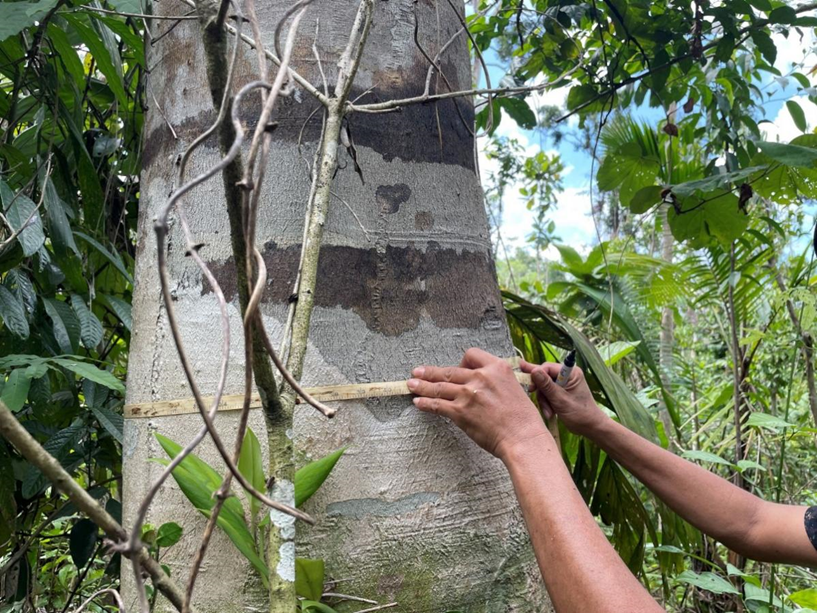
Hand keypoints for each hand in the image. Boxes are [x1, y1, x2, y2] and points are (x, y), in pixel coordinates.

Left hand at [407, 348, 549, 459]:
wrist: (523, 438)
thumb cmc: (523, 418)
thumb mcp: (515, 388)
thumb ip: (496, 382)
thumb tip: (482, 384)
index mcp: (497, 368)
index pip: (471, 355)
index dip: (460, 361)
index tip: (456, 367)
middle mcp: (481, 377)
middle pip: (449, 370)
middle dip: (430, 372)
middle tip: (417, 372)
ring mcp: (469, 394)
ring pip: (439, 386)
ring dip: (422, 386)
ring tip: (411, 384)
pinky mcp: (460, 412)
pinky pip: (437, 405)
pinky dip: (425, 403)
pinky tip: (418, 402)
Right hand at [519, 360, 606, 436]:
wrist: (590, 427)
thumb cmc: (580, 414)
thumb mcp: (561, 400)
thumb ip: (547, 385)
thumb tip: (533, 370)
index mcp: (571, 373)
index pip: (547, 367)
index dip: (537, 376)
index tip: (531, 388)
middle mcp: (566, 375)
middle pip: (544, 376)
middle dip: (540, 391)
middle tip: (535, 398)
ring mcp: (563, 384)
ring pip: (543, 387)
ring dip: (543, 400)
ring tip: (548, 412)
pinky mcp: (560, 392)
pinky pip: (547, 393)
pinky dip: (546, 403)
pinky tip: (550, 412)